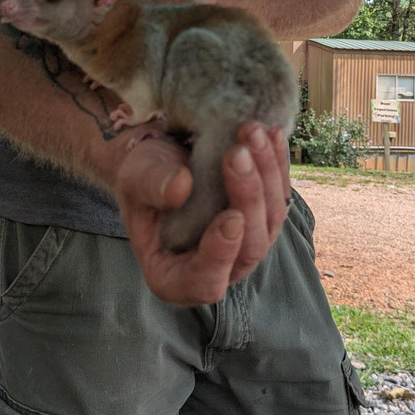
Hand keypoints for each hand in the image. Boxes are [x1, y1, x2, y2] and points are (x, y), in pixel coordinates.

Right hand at [111, 122, 290, 305]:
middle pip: (248, 247)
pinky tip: (270, 134)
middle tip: (237, 152)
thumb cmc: (140, 179)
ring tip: (252, 132)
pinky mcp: (262, 217)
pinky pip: (279, 196)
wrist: (158, 161)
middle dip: (248, 197)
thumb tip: (180, 187)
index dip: (221, 255)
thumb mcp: (134, 178)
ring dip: (267, 174)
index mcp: (173, 275)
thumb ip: (151, 186)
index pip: (205, 282)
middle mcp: (216, 267)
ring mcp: (244, 243)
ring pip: (271, 220)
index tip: (231, 217)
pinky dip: (276, 164)